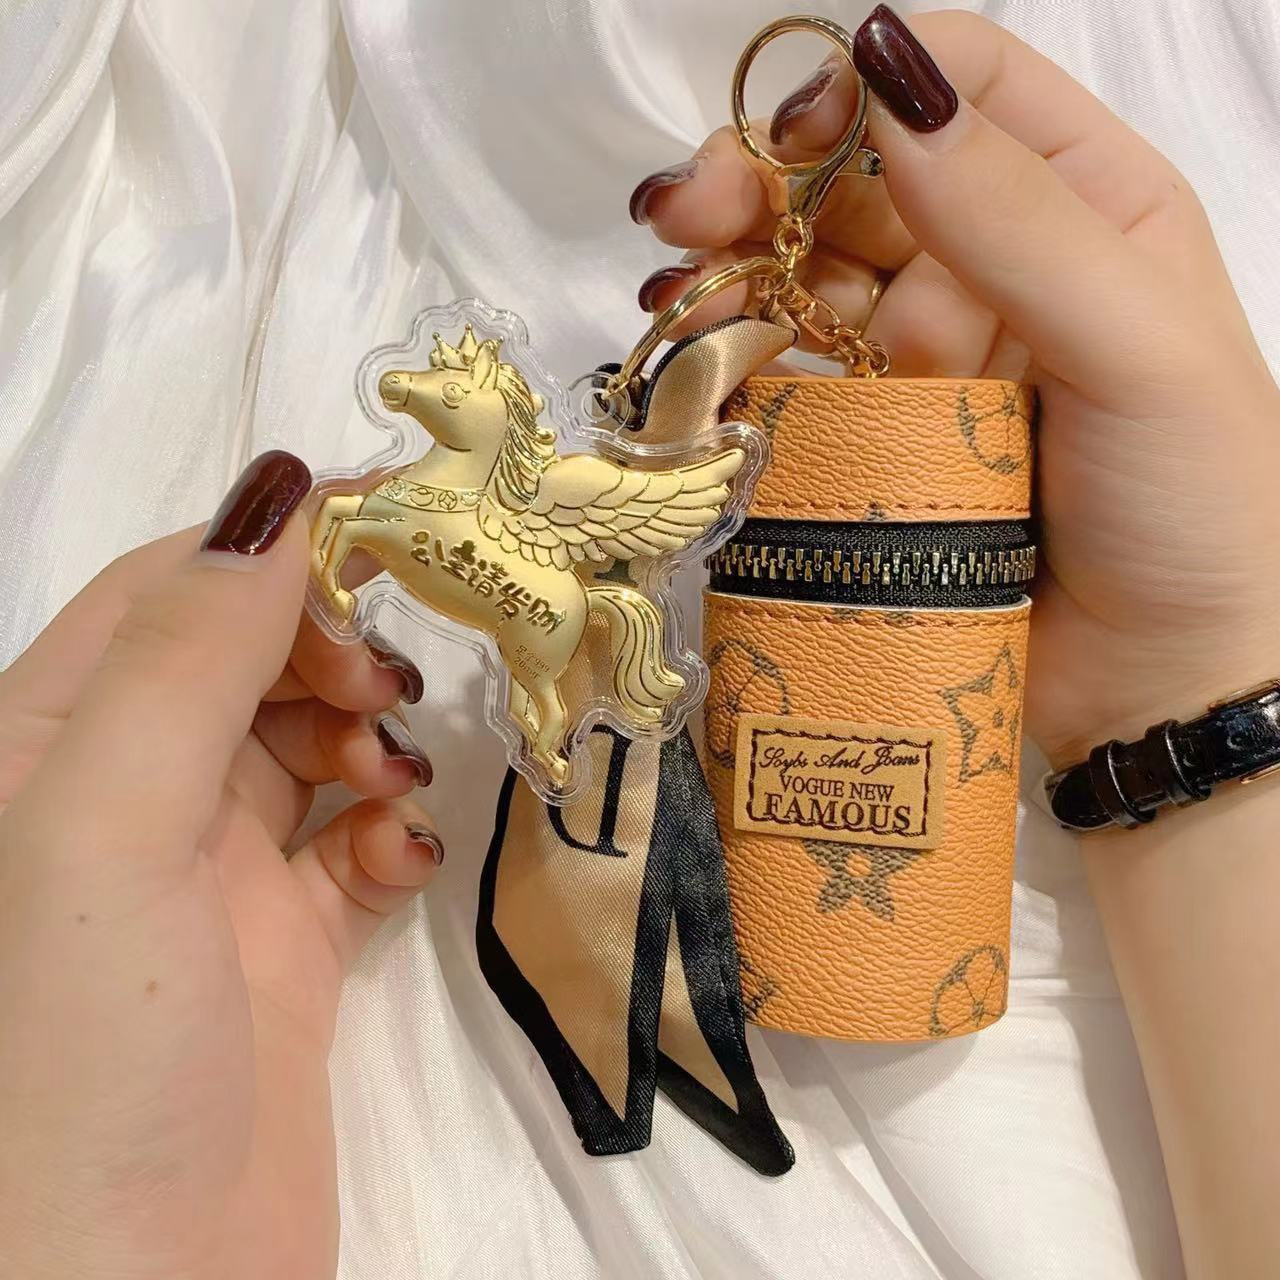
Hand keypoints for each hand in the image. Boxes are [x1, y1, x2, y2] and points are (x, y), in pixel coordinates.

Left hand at [0, 453, 439, 1278]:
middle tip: (391, 688)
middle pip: (246, 662)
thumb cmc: (84, 1062)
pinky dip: (392, 831)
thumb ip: (186, 662)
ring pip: (308, 747)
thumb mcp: (105, 836)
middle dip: (330, 650)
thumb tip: (279, 493)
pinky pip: (353, 846)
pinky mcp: (286, 951)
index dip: (274, 548)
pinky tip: (408, 855)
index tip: (398, 525)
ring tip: (399, 777)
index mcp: (41, 751)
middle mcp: (119, 803)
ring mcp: (207, 882)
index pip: (166, 594)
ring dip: (368, 738)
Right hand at [629, 4, 1279, 763]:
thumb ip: (1021, 221)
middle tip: (683, 210)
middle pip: (858, 180)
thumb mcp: (1140, 348)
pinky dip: (737, 361)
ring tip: (676, 290)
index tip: (790, 134)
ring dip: (733, 270)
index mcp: (1089, 204)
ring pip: (808, 277)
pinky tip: (697, 355)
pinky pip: (793, 378)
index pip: (968, 90)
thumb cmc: (1195, 511)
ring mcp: (930, 358)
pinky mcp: (878, 441)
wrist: (1161, 687)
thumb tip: (891, 91)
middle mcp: (1001, 265)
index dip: (869, 88)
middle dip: (763, 182)